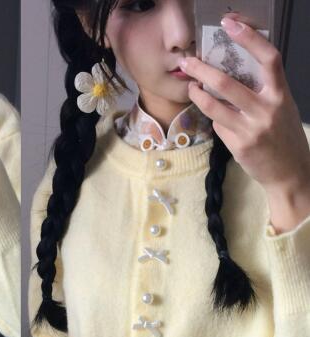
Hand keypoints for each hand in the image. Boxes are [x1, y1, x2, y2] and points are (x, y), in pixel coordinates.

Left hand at [181, 15, 309, 231]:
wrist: (290, 172)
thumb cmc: (283, 135)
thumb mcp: (281, 106)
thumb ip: (262, 90)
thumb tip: (231, 73)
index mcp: (280, 93)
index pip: (268, 57)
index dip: (249, 37)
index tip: (230, 23)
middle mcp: (267, 109)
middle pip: (227, 83)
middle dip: (202, 69)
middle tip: (188, 61)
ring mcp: (251, 128)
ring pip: (215, 106)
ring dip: (197, 93)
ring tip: (191, 86)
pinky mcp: (239, 145)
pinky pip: (219, 125)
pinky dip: (213, 118)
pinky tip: (213, 114)